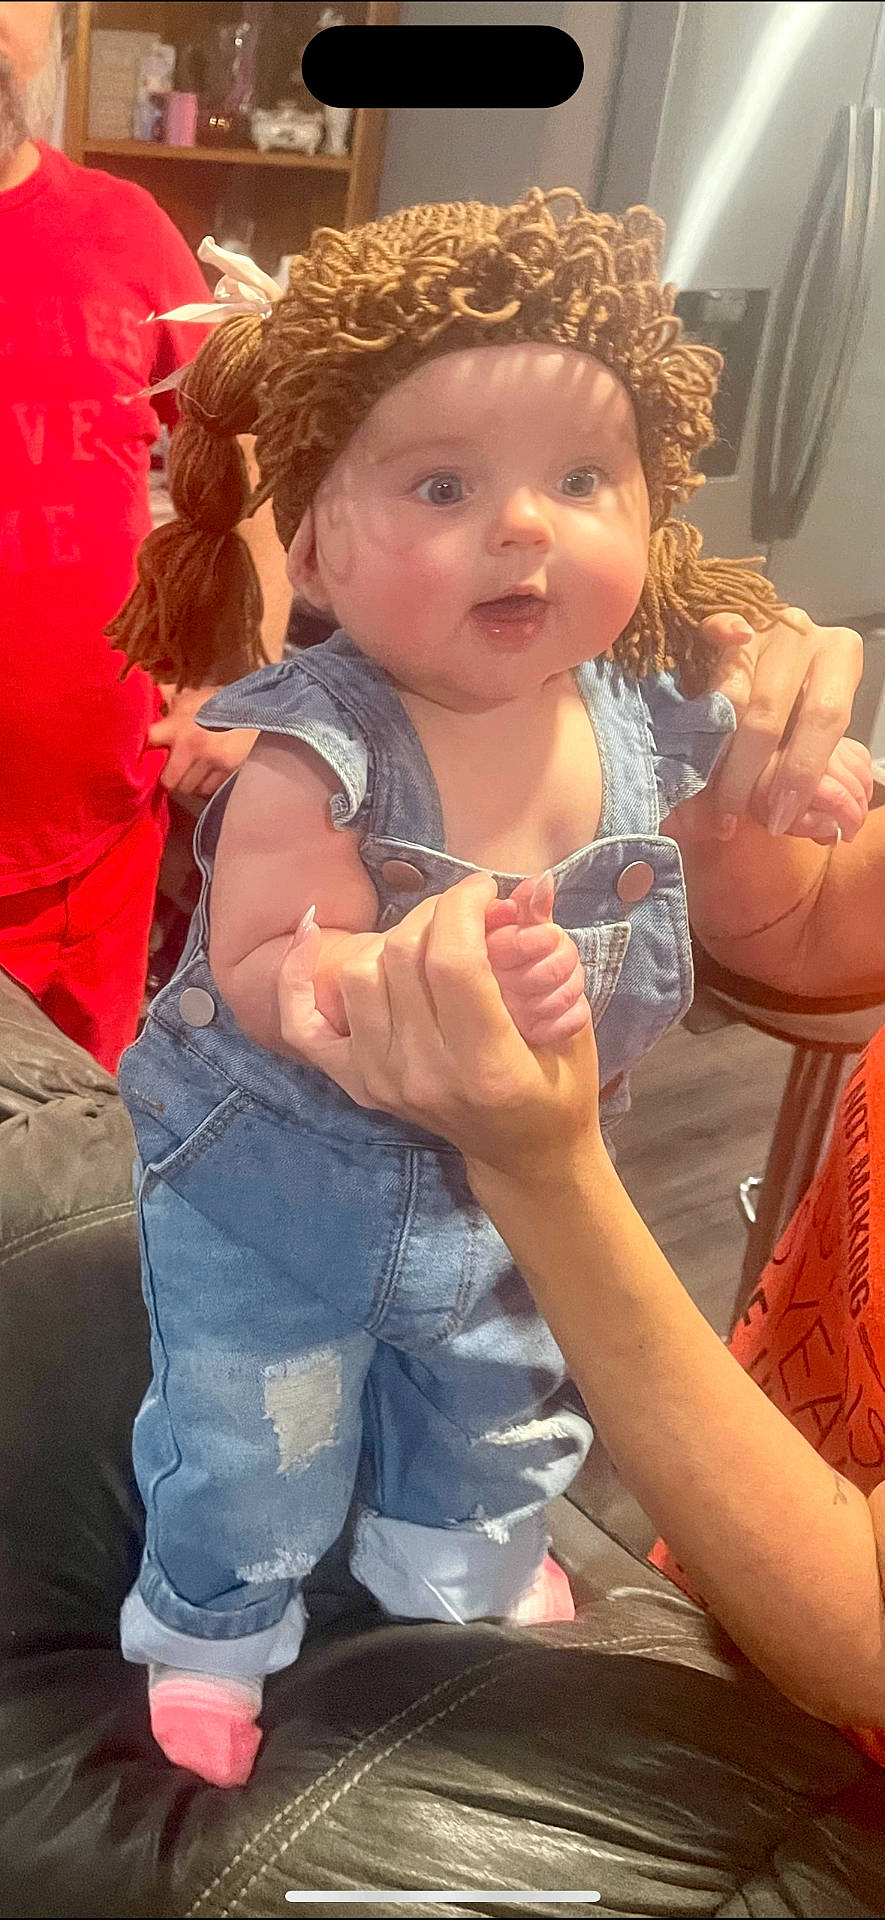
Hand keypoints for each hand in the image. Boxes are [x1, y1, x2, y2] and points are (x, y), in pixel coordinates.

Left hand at [148, 685, 256, 797]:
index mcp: (178, 725)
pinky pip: (207, 789)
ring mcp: (210, 761)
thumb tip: (152, 691)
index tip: (147, 752)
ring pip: (188, 788)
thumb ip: (169, 696)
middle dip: (169, 778)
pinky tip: (204, 777)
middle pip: (168, 780)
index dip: (144, 748)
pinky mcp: (227, 771)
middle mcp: (191, 746)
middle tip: (171, 772)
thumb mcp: (193, 696)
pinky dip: (203, 786)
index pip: (149, 741)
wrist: (256, 708)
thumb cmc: (220, 702)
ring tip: (189, 775)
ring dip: (187, 784)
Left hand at [276, 874, 600, 1179]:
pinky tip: (313, 933)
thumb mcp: (573, 1024)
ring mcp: (382, 1081)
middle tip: (466, 911)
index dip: (463, 906)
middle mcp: (423, 1075)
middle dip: (437, 913)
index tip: (485, 889)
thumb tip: (533, 884)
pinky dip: (298, 976)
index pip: (452, 962)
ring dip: (393, 938)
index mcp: (486, 1067)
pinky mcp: (356, 1082)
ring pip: (359, 975)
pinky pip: (305, 1024)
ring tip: (428, 936)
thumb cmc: (558, 1088)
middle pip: (402, 958)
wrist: (524, 1156)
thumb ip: (552, 952)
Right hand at [701, 607, 862, 836]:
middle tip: (734, 814)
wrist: (783, 645)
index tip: (778, 816)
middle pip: (770, 712)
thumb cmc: (800, 696)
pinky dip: (717, 648)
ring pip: (732, 693)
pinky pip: (717, 631)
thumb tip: (813, 829)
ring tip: (706, 788)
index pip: (824, 719)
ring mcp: (763, 625)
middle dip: (748, 773)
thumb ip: (811, 764)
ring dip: (716, 751)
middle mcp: (804, 635)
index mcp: (840, 657)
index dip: (800, 772)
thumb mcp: (815, 725)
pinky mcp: (727, 619)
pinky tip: (706, 686)